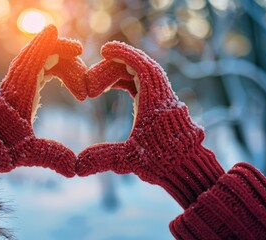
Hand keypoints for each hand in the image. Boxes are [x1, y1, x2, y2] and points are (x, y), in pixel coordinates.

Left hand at [0, 25, 86, 184]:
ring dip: (56, 57)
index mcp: (19, 91)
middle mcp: (15, 82)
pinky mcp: (17, 87)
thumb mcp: (28, 152)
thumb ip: (52, 156)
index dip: (56, 50)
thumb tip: (74, 168)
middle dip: (63, 56)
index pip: (36, 58)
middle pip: (39, 54)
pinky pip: (33, 66)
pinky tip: (61, 70)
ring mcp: (15, 83)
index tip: (78, 51)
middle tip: (82, 70)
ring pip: (36, 58)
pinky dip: (48, 62)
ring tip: (76, 60)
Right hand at [76, 41, 223, 207]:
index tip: (105, 50)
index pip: (140, 65)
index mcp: (155, 101)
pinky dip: (127, 80)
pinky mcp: (160, 105)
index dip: (123, 54)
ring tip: (99, 84)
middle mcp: (161, 95)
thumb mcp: (129, 159)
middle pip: (138, 67)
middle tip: (91, 83)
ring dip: (120, 73)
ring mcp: (162, 99)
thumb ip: (102, 158)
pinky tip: (113, 88)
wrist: (187, 168)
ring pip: (141, 74)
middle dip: (112, 69)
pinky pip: (144, 83)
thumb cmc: (163, 162)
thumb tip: (77, 167)